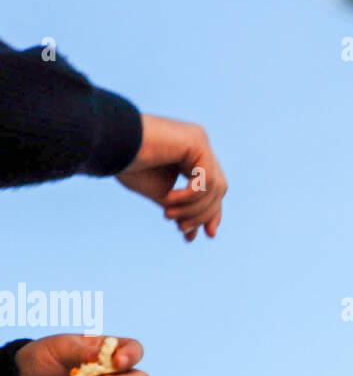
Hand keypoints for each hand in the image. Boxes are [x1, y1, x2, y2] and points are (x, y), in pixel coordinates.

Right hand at [116, 114, 227, 240]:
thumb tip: (191, 232)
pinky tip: (169, 200)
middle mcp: (199, 146)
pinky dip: (191, 196)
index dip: (212, 212)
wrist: (111, 144)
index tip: (208, 235)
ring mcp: (200, 141)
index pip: (212, 187)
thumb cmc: (129, 166)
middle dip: (204, 213)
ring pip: (215, 187)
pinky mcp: (197, 140)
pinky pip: (207, 179)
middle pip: (218, 188)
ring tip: (168, 215)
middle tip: (183, 229)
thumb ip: (180, 207)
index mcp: (191, 156)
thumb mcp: (159, 193)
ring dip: (193, 209)